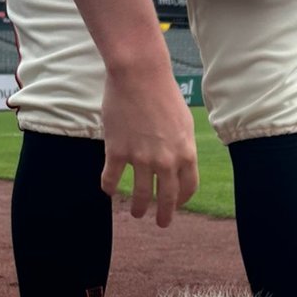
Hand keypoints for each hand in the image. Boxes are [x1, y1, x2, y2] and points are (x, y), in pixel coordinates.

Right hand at [100, 65, 198, 227]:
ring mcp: (140, 158)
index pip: (188, 187)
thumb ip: (182, 145)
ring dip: (138, 207)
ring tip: (136, 214)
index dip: (182, 200)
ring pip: (140, 194)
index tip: (177, 204)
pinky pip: (111, 179)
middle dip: (165, 214)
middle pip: (167, 198)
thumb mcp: (183, 121)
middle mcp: (166, 160)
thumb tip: (179, 162)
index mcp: (186, 153)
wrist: (139, 74)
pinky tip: (108, 191)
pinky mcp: (117, 151)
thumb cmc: (163, 92)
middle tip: (161, 223)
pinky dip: (109, 188)